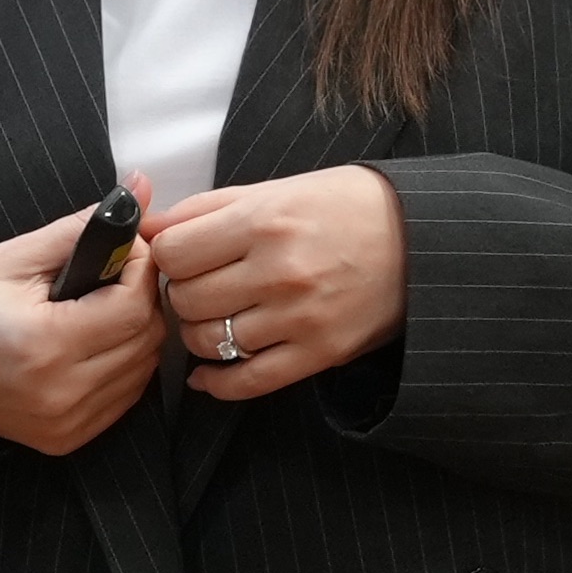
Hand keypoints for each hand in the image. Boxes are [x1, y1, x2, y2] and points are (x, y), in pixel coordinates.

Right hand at [0, 177, 162, 456]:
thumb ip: (82, 227)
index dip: (140, 269)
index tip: (124, 247)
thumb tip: (141, 188)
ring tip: (99, 305)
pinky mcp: (65, 439)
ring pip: (142, 370)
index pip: (133, 307)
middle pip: (146, 340)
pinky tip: (92, 341)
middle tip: (113, 272)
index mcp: (44, 345)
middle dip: (141, 297)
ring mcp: (64, 423)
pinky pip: (123, 397)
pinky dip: (122, 365)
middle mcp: (59, 394)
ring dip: (134, 332)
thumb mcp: (14, 255)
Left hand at [148, 166, 406, 402]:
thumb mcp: (278, 189)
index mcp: (265, 220)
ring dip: (201, 334)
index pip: (175, 253)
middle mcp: (279, 271)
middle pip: (186, 300)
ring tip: (219, 318)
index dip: (170, 257)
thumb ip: (208, 208)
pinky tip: (208, 375)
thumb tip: (148, 228)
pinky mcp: (318, 354)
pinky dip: (217, 383)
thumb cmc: (347, 206)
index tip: (186, 256)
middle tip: (205, 286)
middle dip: (185, 294)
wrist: (423, 240)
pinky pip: (246, 381)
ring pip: (208, 342)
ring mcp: (299, 317)